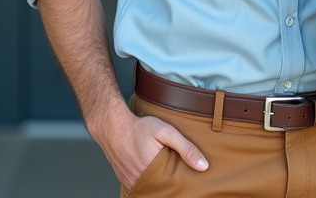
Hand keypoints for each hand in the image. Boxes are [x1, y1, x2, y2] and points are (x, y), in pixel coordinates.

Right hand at [91, 105, 208, 189]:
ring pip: (149, 188)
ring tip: (164, 173)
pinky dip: (146, 181)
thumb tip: (203, 166)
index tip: (185, 179)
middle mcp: (140, 180)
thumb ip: (186, 148)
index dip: (179, 184)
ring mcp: (131, 181)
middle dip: (168, 184)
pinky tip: (151, 171)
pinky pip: (139, 185)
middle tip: (175, 175)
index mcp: (153, 172)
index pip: (171, 187)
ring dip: (157, 183)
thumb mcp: (166, 132)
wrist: (112, 125)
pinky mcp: (125, 179)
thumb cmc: (138, 128)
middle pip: (160, 189)